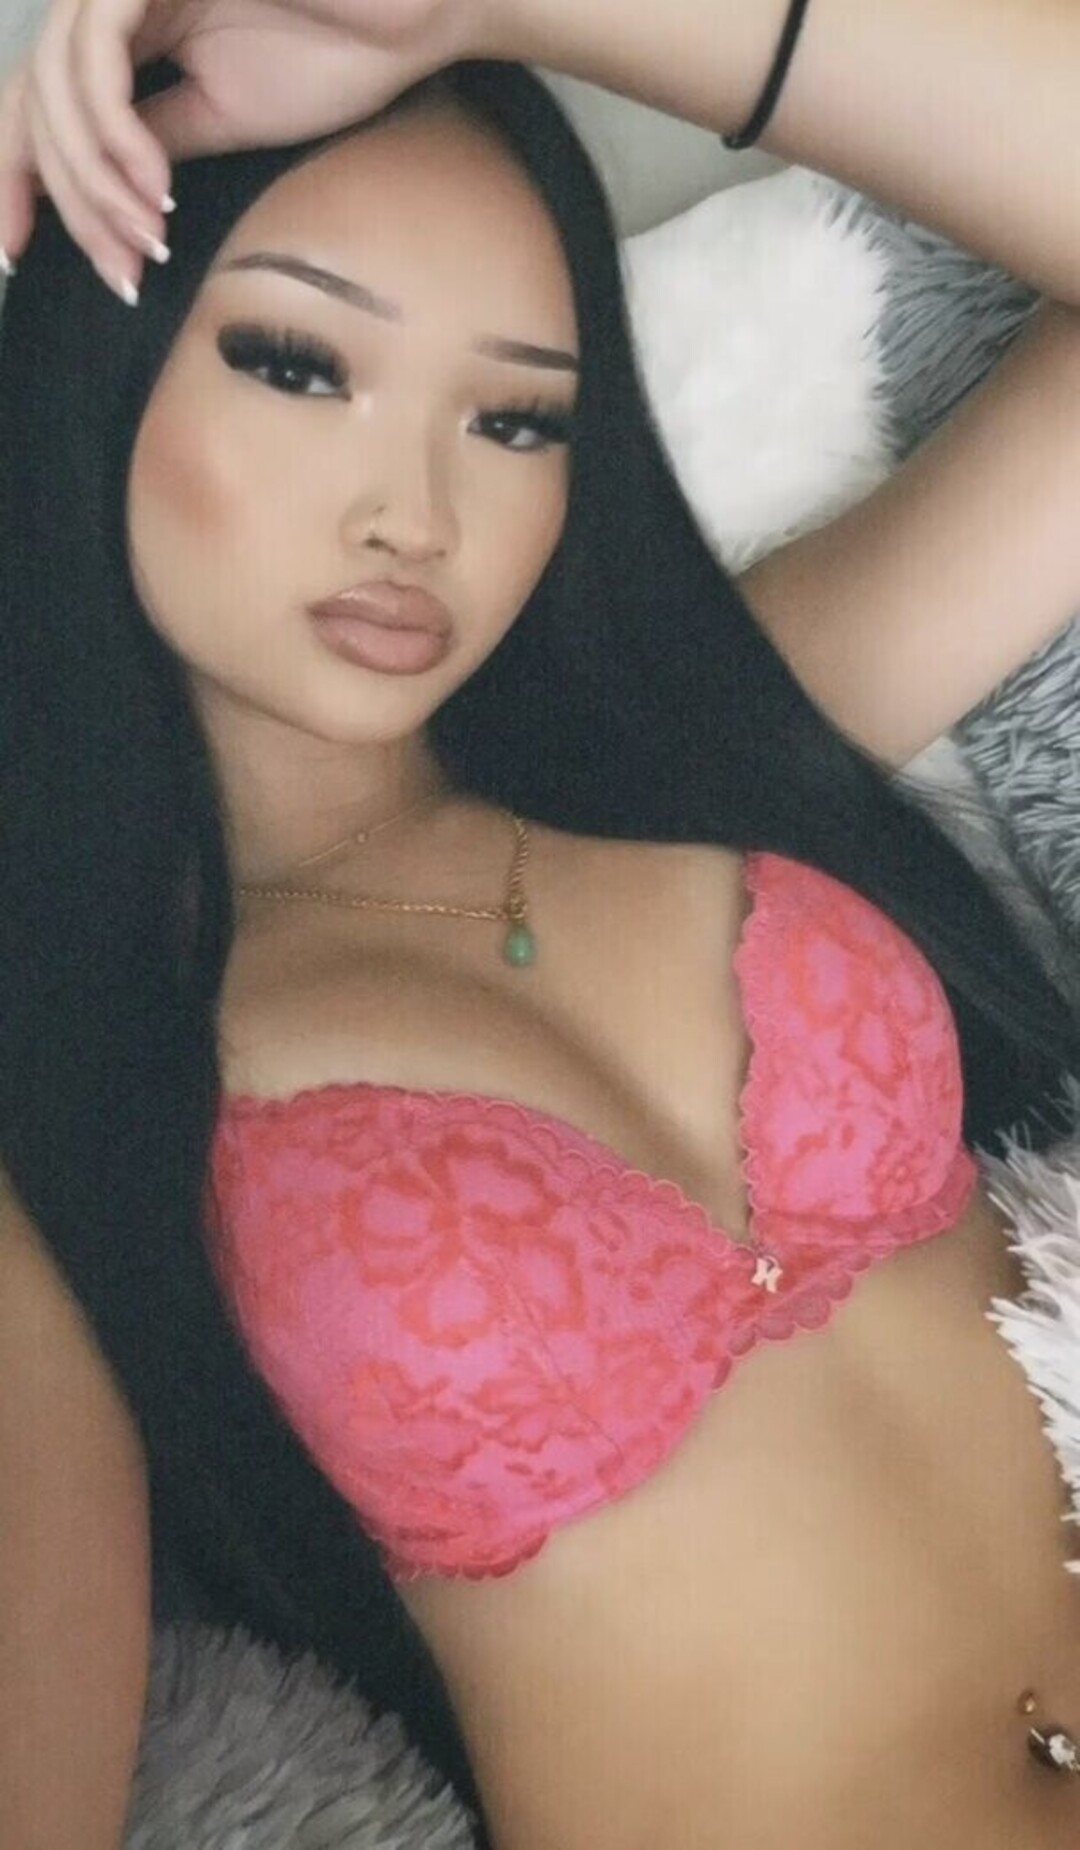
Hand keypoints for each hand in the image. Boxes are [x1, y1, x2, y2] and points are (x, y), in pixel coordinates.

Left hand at [0, 0, 481, 301]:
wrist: (410, 12)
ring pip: (57, 86)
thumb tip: (99, 203)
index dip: (14, 176)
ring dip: (94, 181)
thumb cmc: (334, 53)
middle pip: (37, 104)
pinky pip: (96, 56)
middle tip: (120, 271)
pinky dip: (114, 134)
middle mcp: (112, 0)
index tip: (11, 252)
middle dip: (66, 202)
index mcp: (125, 30)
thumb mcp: (221, 118)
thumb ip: (151, 146)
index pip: (36, 103)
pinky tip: (155, 187)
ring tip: (145, 239)